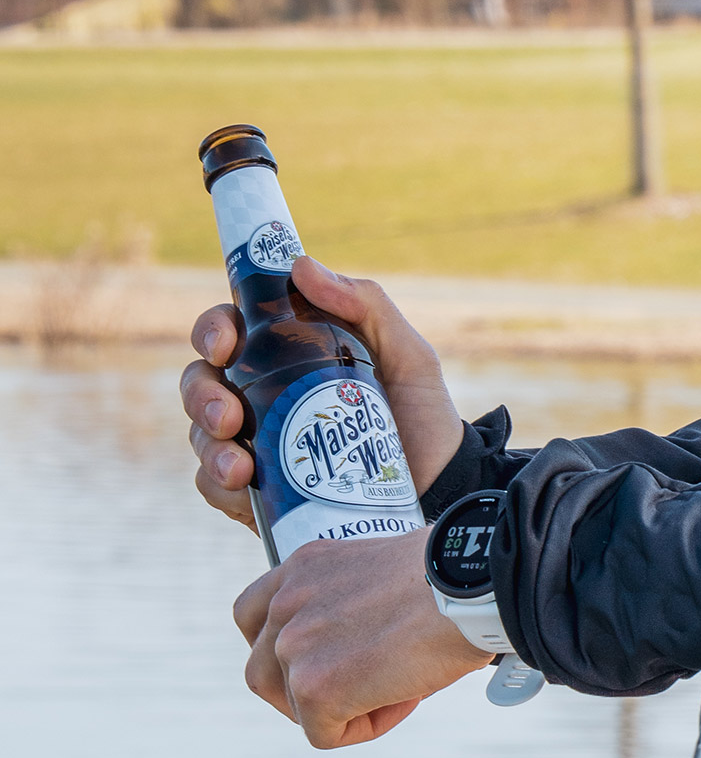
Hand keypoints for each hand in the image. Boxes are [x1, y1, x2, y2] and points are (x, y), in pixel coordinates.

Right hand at [181, 255, 466, 530]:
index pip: (230, 330)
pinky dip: (219, 485)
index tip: (226, 344)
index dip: (213, 330)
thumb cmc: (421, 415)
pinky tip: (243, 487)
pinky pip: (214, 487)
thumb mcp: (405, 354)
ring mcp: (257, 444)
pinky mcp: (259, 492)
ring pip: (202, 435)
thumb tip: (302, 266)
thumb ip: (365, 304)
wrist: (440, 488)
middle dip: (202, 395)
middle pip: (202, 381)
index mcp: (290, 354)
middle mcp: (263, 395)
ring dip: (209, 445)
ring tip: (239, 465)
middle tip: (229, 415)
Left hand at [234, 529, 492, 745]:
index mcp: (304, 565)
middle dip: (305, 689)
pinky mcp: (316, 686)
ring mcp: (295, 644)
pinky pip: (327, 733)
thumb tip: (360, 643)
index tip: (329, 654)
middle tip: (361, 686)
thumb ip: (350, 601)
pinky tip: (408, 694)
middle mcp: (288, 600)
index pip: (253, 614)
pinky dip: (368, 724)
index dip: (283, 647)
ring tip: (394, 687)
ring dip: (337, 709)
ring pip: (294, 705)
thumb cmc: (454, 574)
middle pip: (262, 670)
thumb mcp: (381, 572)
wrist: (474, 583)